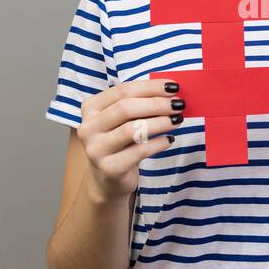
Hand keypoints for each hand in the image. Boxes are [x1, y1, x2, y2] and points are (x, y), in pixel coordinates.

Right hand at [76, 79, 183, 202]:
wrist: (107, 181)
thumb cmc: (119, 144)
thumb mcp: (121, 121)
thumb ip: (138, 105)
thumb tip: (169, 92)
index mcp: (91, 108)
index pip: (122, 90)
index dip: (150, 86)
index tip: (173, 86)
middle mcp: (88, 127)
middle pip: (126, 108)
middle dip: (157, 104)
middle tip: (179, 104)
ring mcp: (96, 149)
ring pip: (133, 129)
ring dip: (160, 122)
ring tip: (177, 120)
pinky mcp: (109, 168)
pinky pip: (139, 151)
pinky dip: (158, 143)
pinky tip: (169, 140)